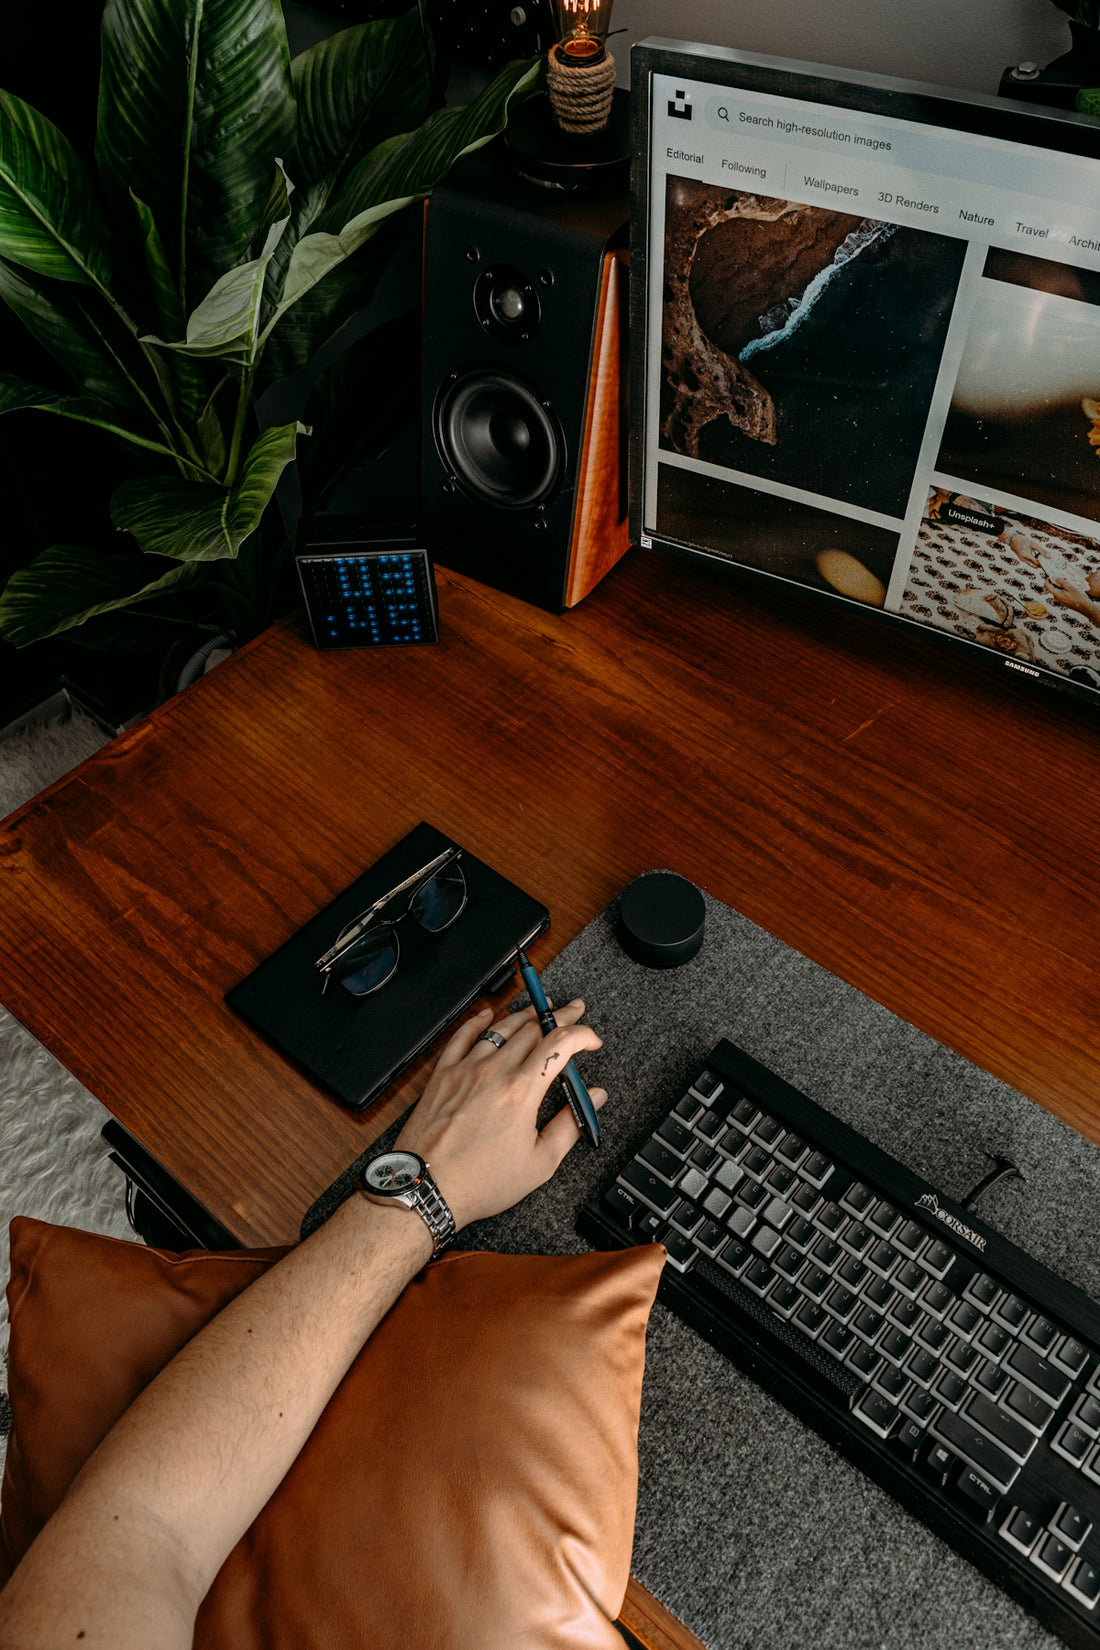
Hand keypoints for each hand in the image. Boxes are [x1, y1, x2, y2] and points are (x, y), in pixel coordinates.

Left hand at [395, 1001, 607, 1229]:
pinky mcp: (444, 1075)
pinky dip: (478, 1021)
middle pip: (534, 1028)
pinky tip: (488, 1015)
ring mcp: (466, 1069)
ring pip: (501, 1027)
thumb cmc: (479, 1181)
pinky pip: (462, 1036)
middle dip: (560, 1017)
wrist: (428, 1187)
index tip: (591, 1041)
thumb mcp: (539, 1163)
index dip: (582, 1035)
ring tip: (540, 1008)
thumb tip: (593, 1099)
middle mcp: (494, 1072)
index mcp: (522, 1091)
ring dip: (525, 1014)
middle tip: (573, 1013)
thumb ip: (570, 1126)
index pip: (560, 1044)